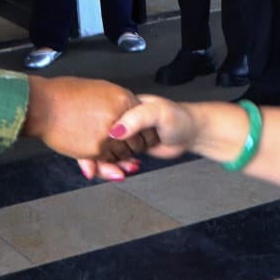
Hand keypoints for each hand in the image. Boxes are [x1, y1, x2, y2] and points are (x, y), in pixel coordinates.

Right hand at [23, 76, 149, 179]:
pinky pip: (108, 162)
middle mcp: (118, 117)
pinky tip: (100, 156)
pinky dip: (107, 163)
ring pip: (124, 154)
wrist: (44, 105)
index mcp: (122, 98)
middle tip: (127, 149)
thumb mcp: (98, 90)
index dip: (140, 131)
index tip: (138, 136)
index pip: (143, 121)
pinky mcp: (95, 149)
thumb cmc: (63, 95)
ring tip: (112, 154)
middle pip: (137, 141)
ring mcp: (107, 135)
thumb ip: (116, 104)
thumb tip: (127, 117)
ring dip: (120, 158)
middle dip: (133, 147)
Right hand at [77, 94, 197, 180]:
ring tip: (120, 173)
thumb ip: (137, 118)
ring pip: (102, 153)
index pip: (95, 122)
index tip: (90, 158)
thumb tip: (115, 131)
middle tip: (108, 171)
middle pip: (95, 141)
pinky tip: (126, 171)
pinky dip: (115, 168)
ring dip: (107, 167)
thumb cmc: (178, 117)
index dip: (88, 140)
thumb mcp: (158, 112)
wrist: (191, 132)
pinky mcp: (128, 148)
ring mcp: (123, 135)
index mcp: (121, 106)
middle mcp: (118, 120)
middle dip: (97, 160)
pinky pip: (113, 159)